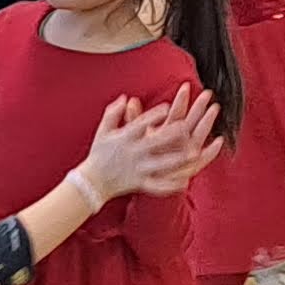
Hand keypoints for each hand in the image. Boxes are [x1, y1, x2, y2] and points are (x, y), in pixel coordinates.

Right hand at [78, 90, 223, 198]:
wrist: (91, 182)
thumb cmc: (99, 153)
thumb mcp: (103, 131)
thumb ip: (113, 113)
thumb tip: (125, 98)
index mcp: (124, 139)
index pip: (140, 124)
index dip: (153, 116)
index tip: (167, 107)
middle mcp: (132, 154)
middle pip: (154, 143)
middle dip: (170, 135)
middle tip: (186, 127)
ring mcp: (138, 170)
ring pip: (160, 164)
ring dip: (177, 159)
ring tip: (193, 153)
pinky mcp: (140, 184)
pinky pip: (157, 186)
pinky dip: (171, 185)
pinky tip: (186, 182)